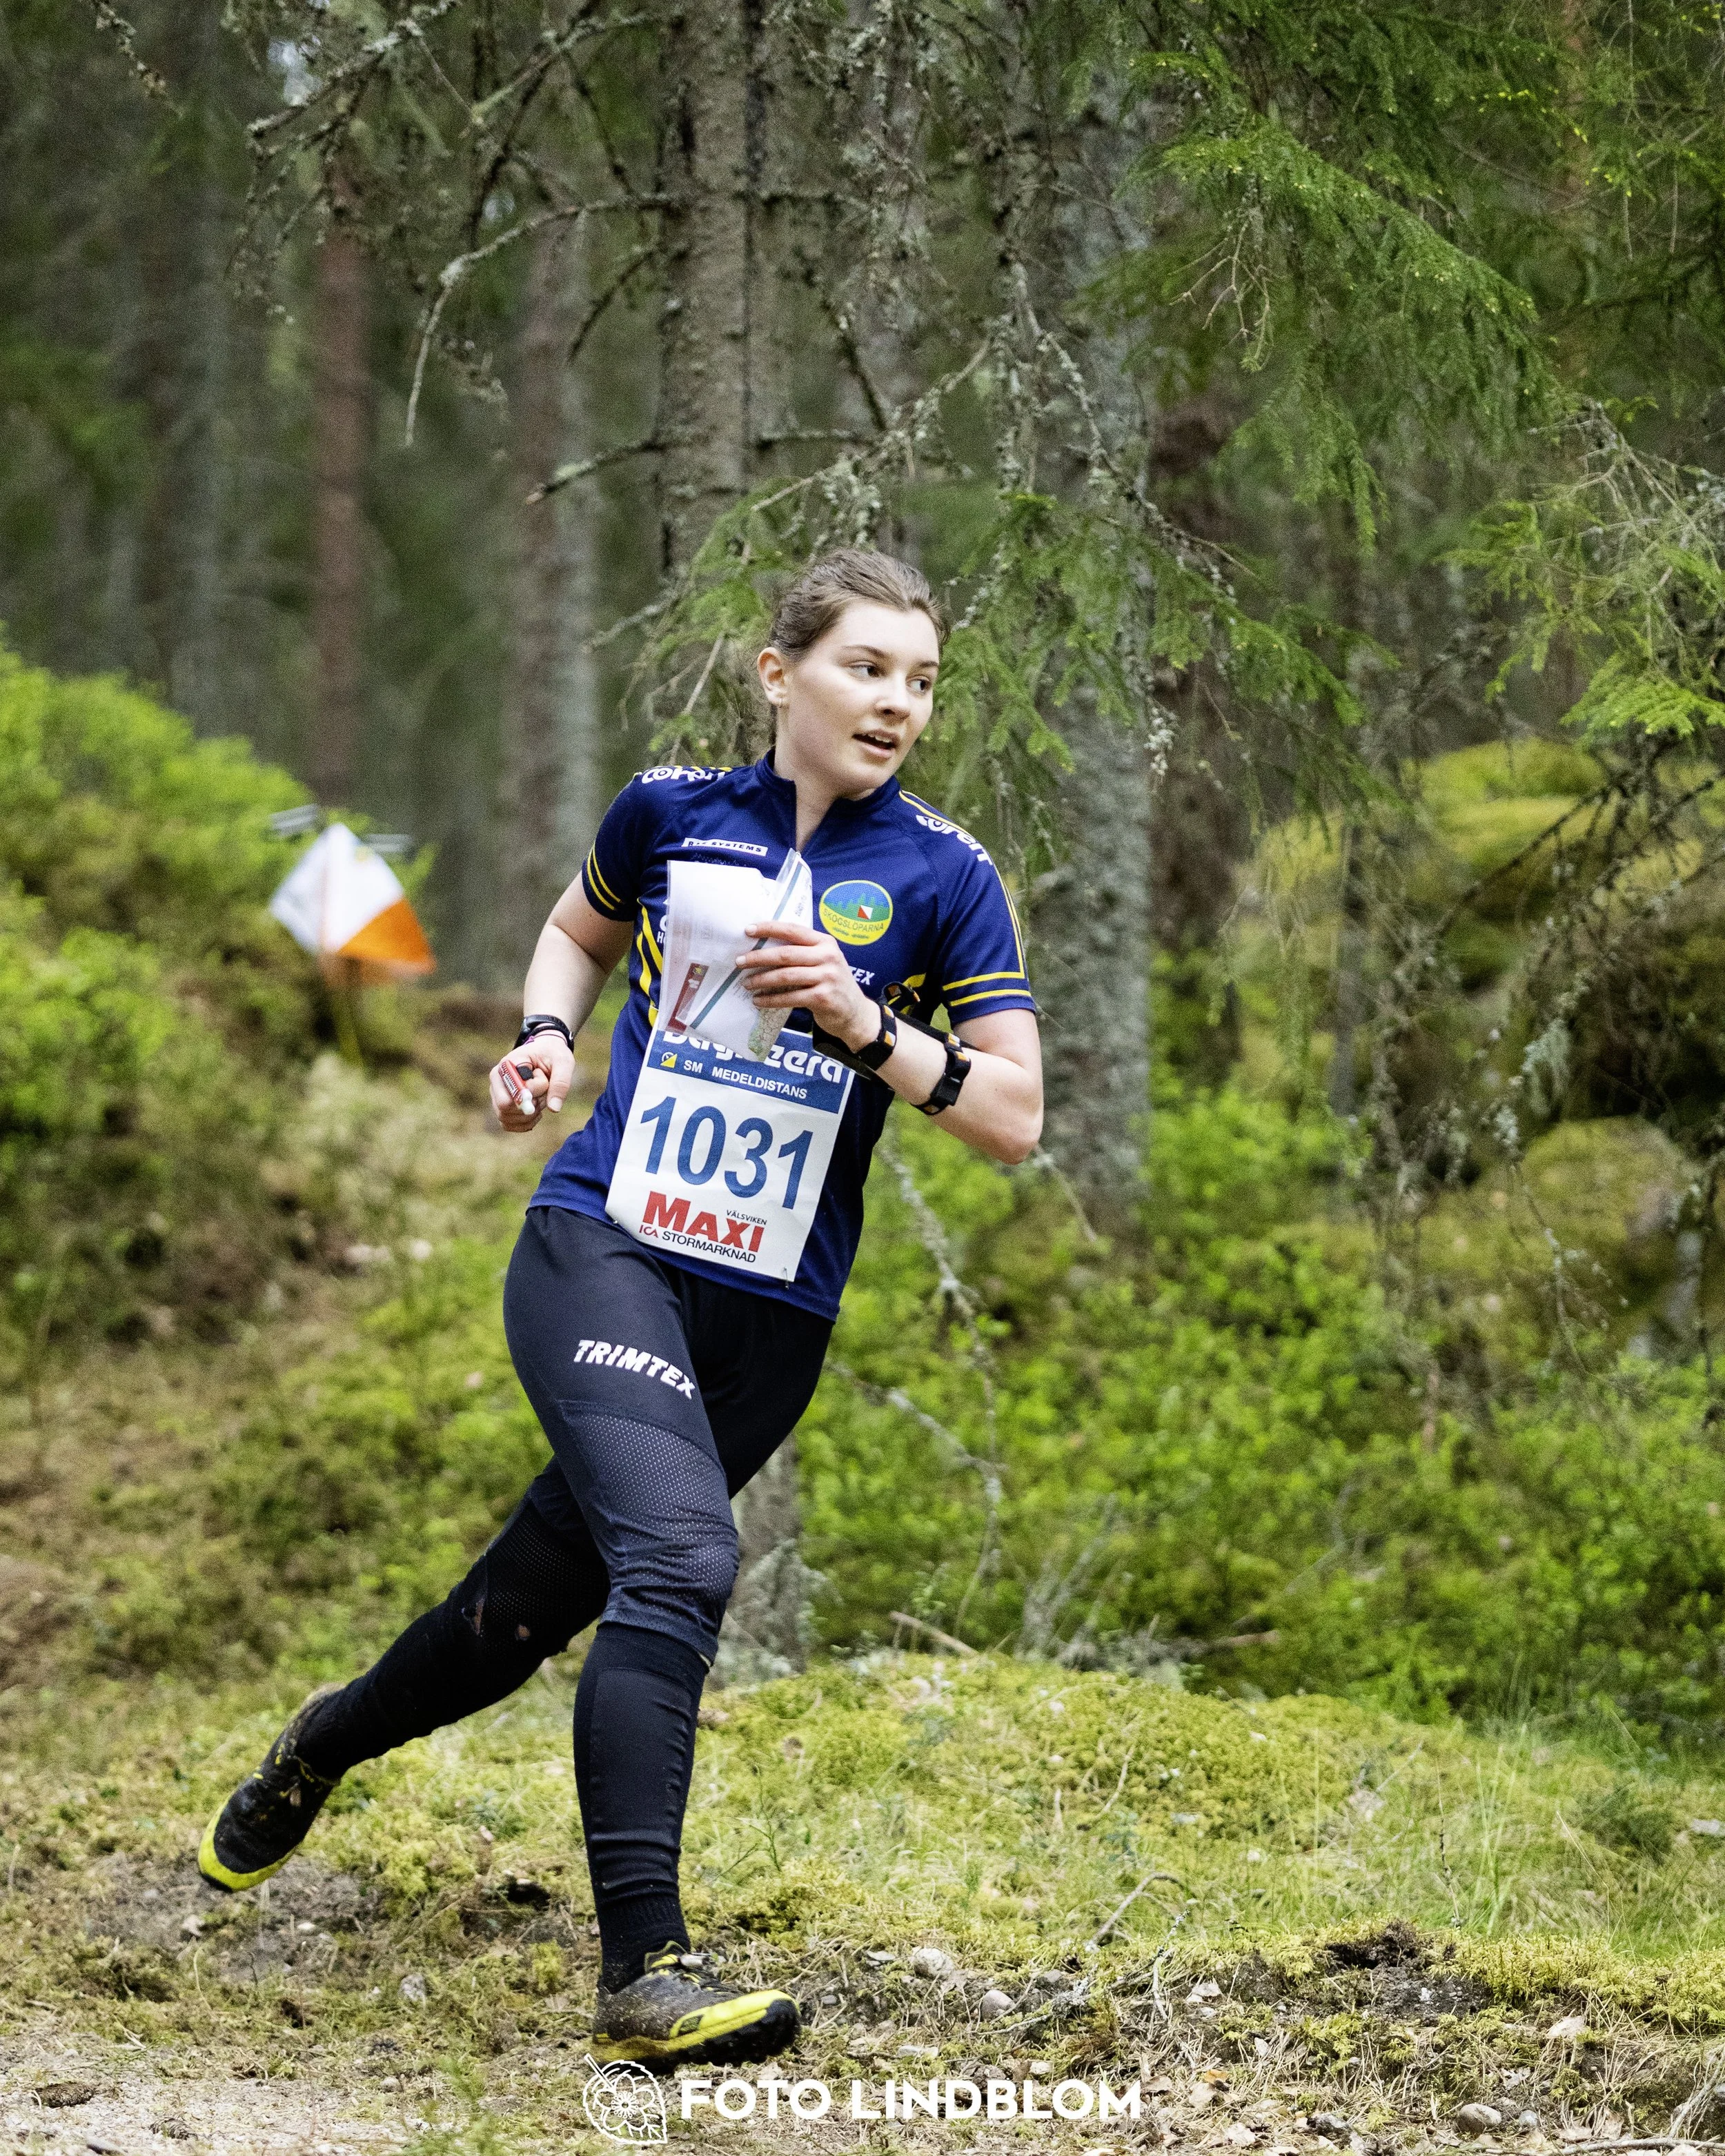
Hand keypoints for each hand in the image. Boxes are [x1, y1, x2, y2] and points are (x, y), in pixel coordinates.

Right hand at [488, 1034, 574, 1131]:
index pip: (508, 1094)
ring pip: (507, 1119)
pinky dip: (526, 1123)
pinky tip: (537, 1111)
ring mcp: (497, 1095)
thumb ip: (560, 1083)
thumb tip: (553, 1108)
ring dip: (530, 1115)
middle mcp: (497, 1081)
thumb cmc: (553, 1054)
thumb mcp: (563, 1062)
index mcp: (506, 1066)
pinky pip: (509, 1125)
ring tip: (540, 1097)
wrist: (546, 1053)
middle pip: (505, 1110)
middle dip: (530, 1106)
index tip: (544, 1083)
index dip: (528, 1097)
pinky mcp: (502, 1107)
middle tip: (542, 1092)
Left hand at [735, 919, 875, 1047]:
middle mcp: (828, 956)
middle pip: (786, 954)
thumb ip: (803, 952)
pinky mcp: (823, 998)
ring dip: (761, 980)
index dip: (769, 928)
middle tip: (739, 962)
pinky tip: (758, 1001)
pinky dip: (770, 999)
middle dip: (758, 957)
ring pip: (785, 976)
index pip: (793, 930)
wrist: (855, 1012)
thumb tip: (763, 948)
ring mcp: (827, 977)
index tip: (747, 930)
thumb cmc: (832, 984)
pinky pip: (789, 997)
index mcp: (825, 942)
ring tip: (746, 983)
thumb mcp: (824, 961)